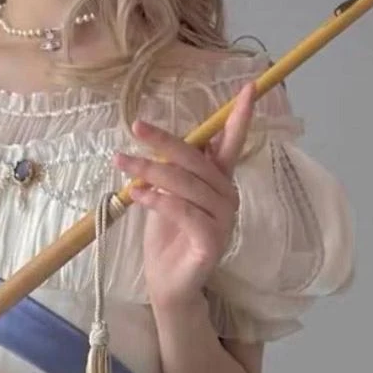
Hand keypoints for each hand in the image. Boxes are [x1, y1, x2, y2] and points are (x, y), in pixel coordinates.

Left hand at [112, 82, 255, 309]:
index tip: (250, 86)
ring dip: (151, 170)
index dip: (239, 117)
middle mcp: (227, 197)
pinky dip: (159, 200)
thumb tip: (159, 143)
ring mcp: (223, 219)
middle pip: (197, 160)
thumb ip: (171, 172)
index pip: (231, 144)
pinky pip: (184, 211)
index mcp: (219, 182)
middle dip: (165, 141)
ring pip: (186, 184)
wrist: (168, 286)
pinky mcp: (212, 240)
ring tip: (122, 162)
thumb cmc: (167, 240)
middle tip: (137, 126)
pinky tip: (137, 193)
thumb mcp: (166, 197)